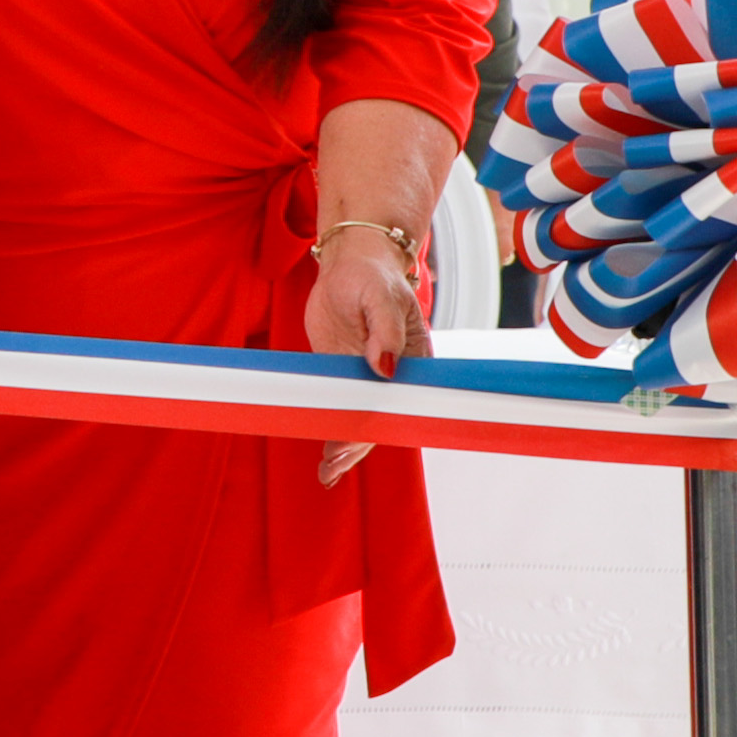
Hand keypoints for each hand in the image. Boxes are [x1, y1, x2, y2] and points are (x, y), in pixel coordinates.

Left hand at [304, 223, 425, 483]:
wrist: (350, 263)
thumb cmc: (372, 275)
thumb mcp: (380, 296)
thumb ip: (385, 330)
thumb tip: (384, 367)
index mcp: (413, 359)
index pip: (402, 402)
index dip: (383, 424)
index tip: (362, 439)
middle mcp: (391, 374)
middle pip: (379, 417)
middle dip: (357, 443)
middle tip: (333, 464)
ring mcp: (365, 376)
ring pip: (358, 418)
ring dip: (344, 446)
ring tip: (327, 473)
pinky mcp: (341, 373)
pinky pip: (337, 406)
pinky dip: (330, 427)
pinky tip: (323, 456)